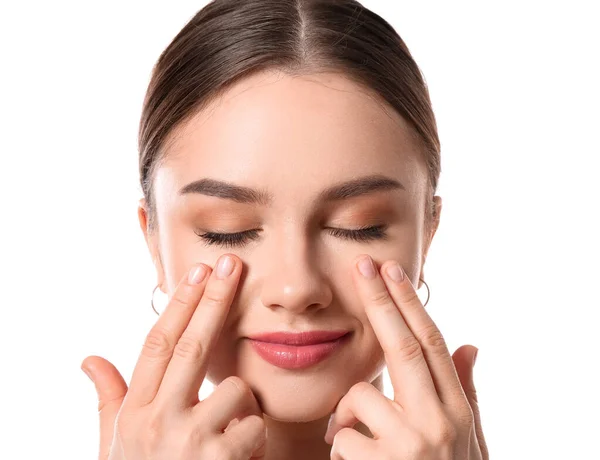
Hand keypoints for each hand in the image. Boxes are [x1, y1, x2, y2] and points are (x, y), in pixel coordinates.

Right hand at [81, 254, 266, 459]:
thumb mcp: (115, 448)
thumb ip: (108, 401)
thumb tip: (90, 359)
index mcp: (135, 413)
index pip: (158, 344)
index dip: (179, 304)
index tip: (198, 272)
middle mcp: (158, 422)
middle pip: (193, 346)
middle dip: (215, 300)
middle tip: (233, 265)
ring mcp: (191, 442)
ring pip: (237, 392)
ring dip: (242, 408)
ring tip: (226, 437)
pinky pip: (255, 427)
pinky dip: (254, 438)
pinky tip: (238, 459)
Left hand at [324, 255, 487, 459]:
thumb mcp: (469, 442)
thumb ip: (466, 392)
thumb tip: (471, 344)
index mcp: (457, 412)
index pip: (432, 345)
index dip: (410, 304)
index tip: (391, 270)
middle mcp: (440, 423)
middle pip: (404, 348)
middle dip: (381, 301)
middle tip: (362, 267)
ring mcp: (412, 446)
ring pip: (359, 398)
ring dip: (347, 416)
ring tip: (358, 445)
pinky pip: (341, 438)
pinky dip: (339, 448)